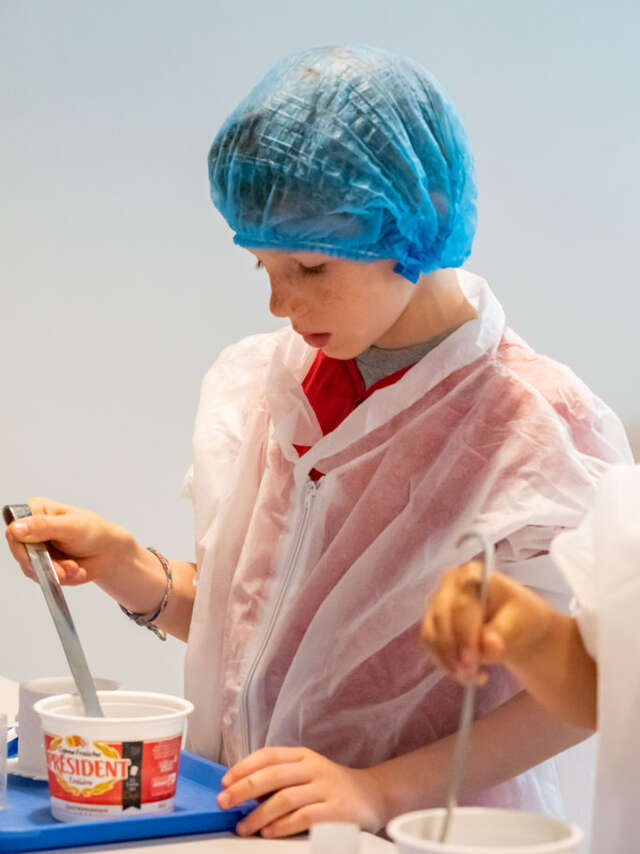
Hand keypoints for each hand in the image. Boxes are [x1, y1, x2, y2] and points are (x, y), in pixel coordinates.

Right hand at [5, 496, 134, 585]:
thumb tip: (17, 527)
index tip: (39, 551)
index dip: (23, 543)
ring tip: (74, 567)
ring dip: (55, 572)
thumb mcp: (72, 526)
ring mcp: (36, 549)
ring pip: (30, 567)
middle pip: (20, 551)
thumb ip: (44, 526)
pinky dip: (61, 577)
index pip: (15, 527)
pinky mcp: (41, 565)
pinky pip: (41, 577)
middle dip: (44, 563)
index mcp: (37, 511)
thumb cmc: (95, 532)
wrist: (109, 553)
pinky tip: (74, 570)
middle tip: (64, 567)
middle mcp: (32, 529)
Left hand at [217, 746, 385, 837]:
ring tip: (243, 827)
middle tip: (224, 803)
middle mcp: (313, 768)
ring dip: (258, 814)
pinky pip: (303, 817)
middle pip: (273, 774)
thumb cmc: (332, 787)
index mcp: (303, 755)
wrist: (373, 796)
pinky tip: (269, 833)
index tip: (225, 782)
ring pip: (284, 798)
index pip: (269, 755)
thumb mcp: (307, 773)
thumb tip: (243, 792)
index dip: (244, 767)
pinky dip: (282, 826)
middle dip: (244, 789)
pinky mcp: (336, 810)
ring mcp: (325, 788)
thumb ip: (281, 778)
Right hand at [421, 562, 553, 682]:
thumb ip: (502, 633)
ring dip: (447, 660)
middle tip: (469, 673)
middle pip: (440, 617)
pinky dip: (444, 664)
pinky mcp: (433, 624)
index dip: (464, 631)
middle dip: (453, 649)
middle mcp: (449, 585)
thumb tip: (488, 646)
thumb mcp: (520, 622)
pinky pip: (430, 646)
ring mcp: (437, 604)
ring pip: (431, 633)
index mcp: (472, 574)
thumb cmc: (521, 616)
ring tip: (472, 678)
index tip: (473, 658)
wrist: (517, 627)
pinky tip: (467, 675)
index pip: (461, 603)